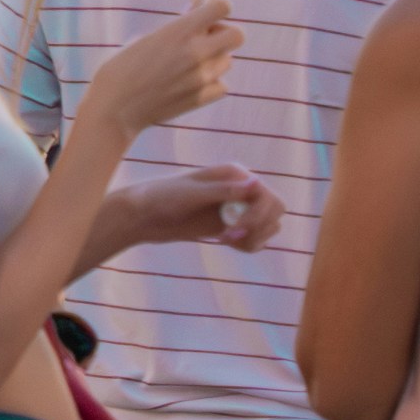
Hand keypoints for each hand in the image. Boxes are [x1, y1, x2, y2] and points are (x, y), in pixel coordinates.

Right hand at [78, 0, 241, 136]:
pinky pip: (221, 85)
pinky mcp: (203, 98)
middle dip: (224, 34)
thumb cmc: (122, 68)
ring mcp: (203, 77)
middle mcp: (197, 51)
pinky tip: (191, 85)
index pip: (223, 7)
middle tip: (205, 40)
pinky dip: (211, 84)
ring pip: (228, 60)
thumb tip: (199, 12)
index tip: (205, 16)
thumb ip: (177, 27)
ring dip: (215, 60)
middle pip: (238, 35)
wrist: (116, 108)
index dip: (216, 9)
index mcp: (181, 30)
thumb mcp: (147, 37)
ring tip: (190, 67)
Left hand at [93, 159, 276, 260]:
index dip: (260, 214)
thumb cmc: (162, 198)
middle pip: (276, 210)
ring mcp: (237, 208)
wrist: (143, 216)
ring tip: (228, 241)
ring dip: (256, 238)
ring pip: (269, 227)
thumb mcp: (191, 194)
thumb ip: (224, 190)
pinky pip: (256, 239)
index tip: (237, 228)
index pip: (267, 195)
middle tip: (232, 237)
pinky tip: (226, 243)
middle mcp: (240, 189)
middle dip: (261, 227)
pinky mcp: (231, 226)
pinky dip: (249, 245)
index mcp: (234, 174)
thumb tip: (255, 183)